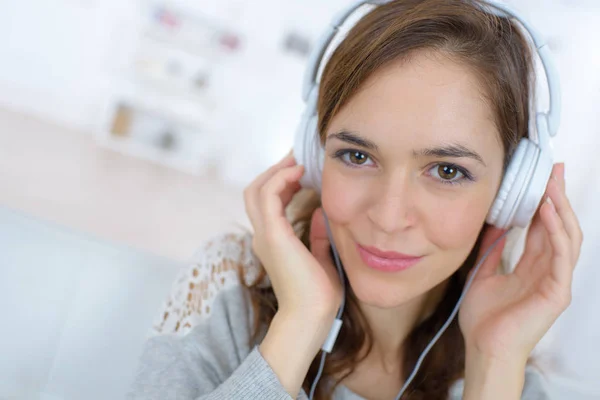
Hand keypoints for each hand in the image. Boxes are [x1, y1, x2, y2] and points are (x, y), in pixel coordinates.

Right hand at [244, 152, 342, 320]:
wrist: (311, 317)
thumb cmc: (318, 295)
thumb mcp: (321, 258)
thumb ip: (318, 237)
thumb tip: (320, 214)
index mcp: (273, 241)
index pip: (266, 203)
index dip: (280, 182)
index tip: (300, 168)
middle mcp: (263, 236)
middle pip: (254, 191)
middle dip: (274, 171)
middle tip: (296, 158)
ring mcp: (265, 235)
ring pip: (256, 190)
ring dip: (276, 171)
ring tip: (297, 161)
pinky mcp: (273, 234)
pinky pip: (268, 196)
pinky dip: (280, 179)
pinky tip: (299, 173)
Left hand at [458, 163, 582, 361]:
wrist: (483, 348)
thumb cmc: (484, 319)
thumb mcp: (483, 273)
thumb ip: (491, 250)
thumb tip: (493, 225)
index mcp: (531, 267)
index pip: (542, 228)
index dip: (543, 202)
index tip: (541, 177)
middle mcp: (547, 271)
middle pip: (559, 227)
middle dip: (558, 197)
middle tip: (555, 171)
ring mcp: (555, 281)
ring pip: (566, 237)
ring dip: (560, 209)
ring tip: (552, 185)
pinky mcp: (556, 293)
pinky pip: (561, 257)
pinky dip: (555, 232)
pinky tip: (547, 212)